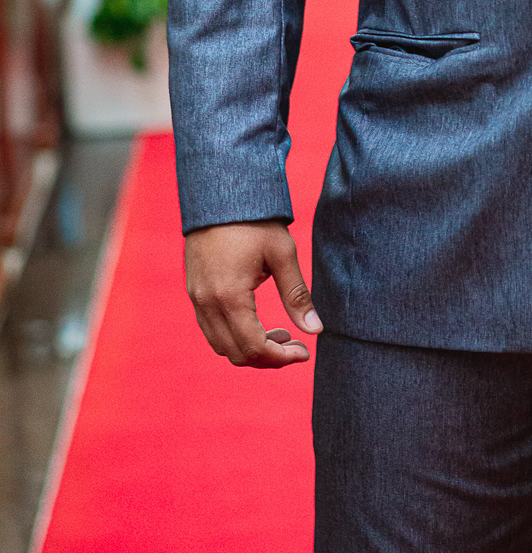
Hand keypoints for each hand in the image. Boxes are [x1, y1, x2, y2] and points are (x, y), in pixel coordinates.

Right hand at [185, 220, 322, 367]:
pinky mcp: (194, 292)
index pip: (254, 347)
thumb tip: (316, 330)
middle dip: (268, 358)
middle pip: (236, 354)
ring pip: (221, 346)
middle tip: (295, 345)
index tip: (304, 352)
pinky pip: (211, 330)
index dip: (281, 358)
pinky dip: (234, 336)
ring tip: (280, 333)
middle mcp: (207, 303)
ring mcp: (196, 299)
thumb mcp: (282, 254)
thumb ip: (297, 295)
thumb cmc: (255, 221)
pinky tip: (256, 322)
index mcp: (230, 296)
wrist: (219, 194)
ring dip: (250, 349)